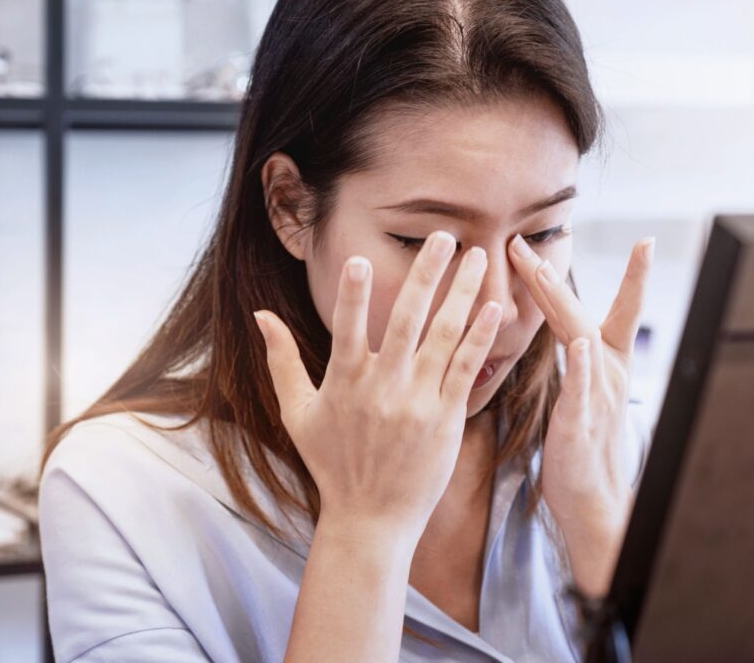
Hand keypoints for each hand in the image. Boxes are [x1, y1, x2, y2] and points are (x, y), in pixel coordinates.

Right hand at [253, 231, 501, 546]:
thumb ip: (281, 360)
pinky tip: (494, 307)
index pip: (346, 327)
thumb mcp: (297, 413)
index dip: (353, 293)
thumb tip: (259, 315)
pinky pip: (466, 369)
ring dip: (462, 293)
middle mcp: (382, 388)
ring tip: (478, 257)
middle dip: (427, 273)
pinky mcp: (445, 418)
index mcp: (344, 382)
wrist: (371, 518)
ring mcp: (417, 402)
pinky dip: (480, 337)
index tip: (360, 257)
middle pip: (407, 320)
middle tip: (445, 235)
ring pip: (444, 336)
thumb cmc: (331, 463)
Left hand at [507, 233, 654, 595]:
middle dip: (552, 277)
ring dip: (561, 304)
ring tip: (543, 273)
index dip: (634, 277)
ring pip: (580, 339)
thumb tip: (572, 332)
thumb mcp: (584, 394)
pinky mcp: (581, 422)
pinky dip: (582, 365)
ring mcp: (597, 395)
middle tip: (527, 244)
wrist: (592, 498)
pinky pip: (582, 388)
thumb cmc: (582, 445)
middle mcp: (608, 373)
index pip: (618, 311)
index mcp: (607, 365)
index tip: (648, 241)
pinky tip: (580, 344)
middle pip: (582, 313)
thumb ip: (579, 362)